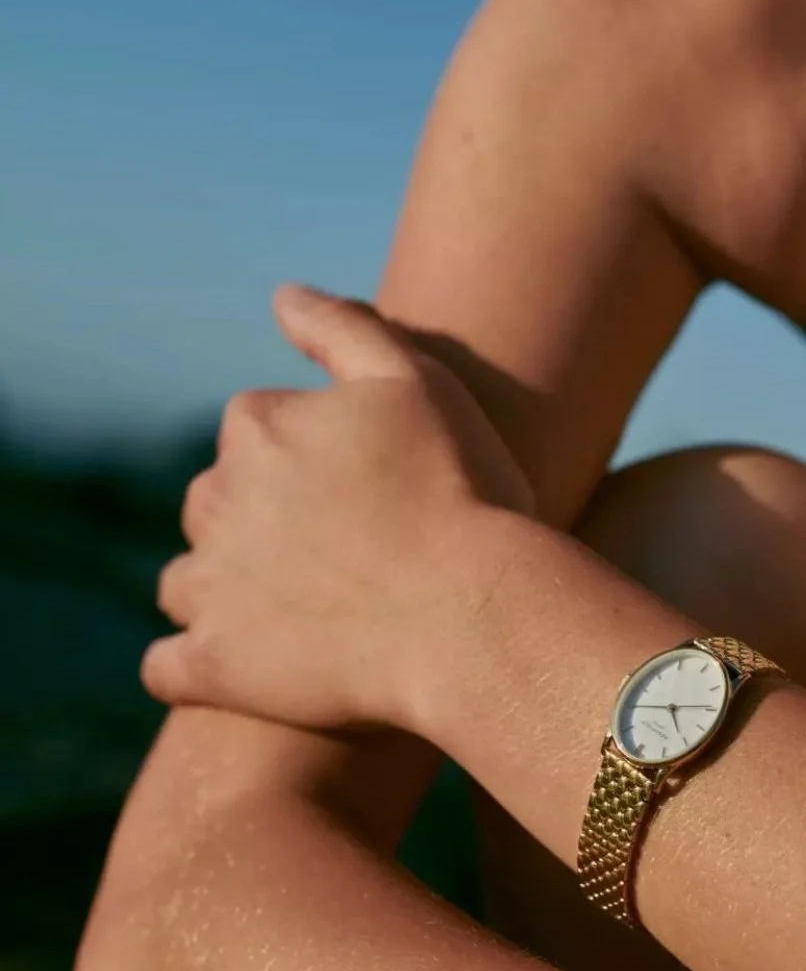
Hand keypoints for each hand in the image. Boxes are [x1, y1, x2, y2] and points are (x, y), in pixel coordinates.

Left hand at [142, 285, 532, 733]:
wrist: (472, 619)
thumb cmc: (463, 496)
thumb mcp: (419, 383)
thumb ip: (344, 329)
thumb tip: (281, 297)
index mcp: (257, 427)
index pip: (256, 434)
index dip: (309, 467)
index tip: (362, 499)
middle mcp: (217, 500)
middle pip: (215, 507)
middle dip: (258, 529)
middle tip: (338, 564)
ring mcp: (209, 588)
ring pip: (185, 584)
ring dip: (222, 595)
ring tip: (296, 622)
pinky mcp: (212, 667)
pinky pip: (166, 668)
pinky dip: (191, 669)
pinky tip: (240, 673)